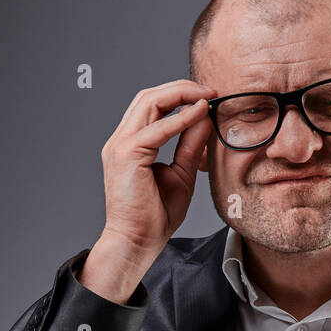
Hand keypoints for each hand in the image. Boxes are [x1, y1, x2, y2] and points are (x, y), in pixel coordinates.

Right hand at [98, 78, 215, 263]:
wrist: (137, 242)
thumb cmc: (154, 217)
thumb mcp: (181, 173)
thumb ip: (190, 145)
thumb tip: (205, 117)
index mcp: (130, 144)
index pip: (152, 105)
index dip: (179, 95)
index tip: (208, 97)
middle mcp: (121, 140)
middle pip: (148, 96)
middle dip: (181, 88)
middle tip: (210, 90)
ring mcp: (120, 146)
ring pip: (149, 101)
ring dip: (180, 94)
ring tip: (206, 96)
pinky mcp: (126, 155)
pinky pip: (157, 128)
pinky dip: (180, 119)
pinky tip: (199, 114)